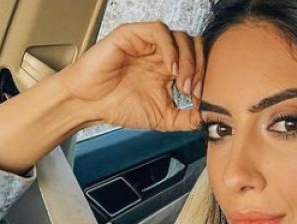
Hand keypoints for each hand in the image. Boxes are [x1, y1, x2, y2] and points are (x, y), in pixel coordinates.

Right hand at [58, 22, 202, 131]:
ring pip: (182, 37)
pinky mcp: (133, 34)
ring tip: (182, 84)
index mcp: (170, 69)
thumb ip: (186, 118)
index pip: (200, 62)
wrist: (89, 104)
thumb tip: (208, 118)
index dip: (206, 78)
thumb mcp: (163, 118)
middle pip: (196, 47)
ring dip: (189, 61)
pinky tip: (171, 69)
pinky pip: (160, 31)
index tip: (202, 99)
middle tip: (193, 91)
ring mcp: (148, 43)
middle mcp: (162, 53)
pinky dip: (171, 49)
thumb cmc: (118, 106)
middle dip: (201, 69)